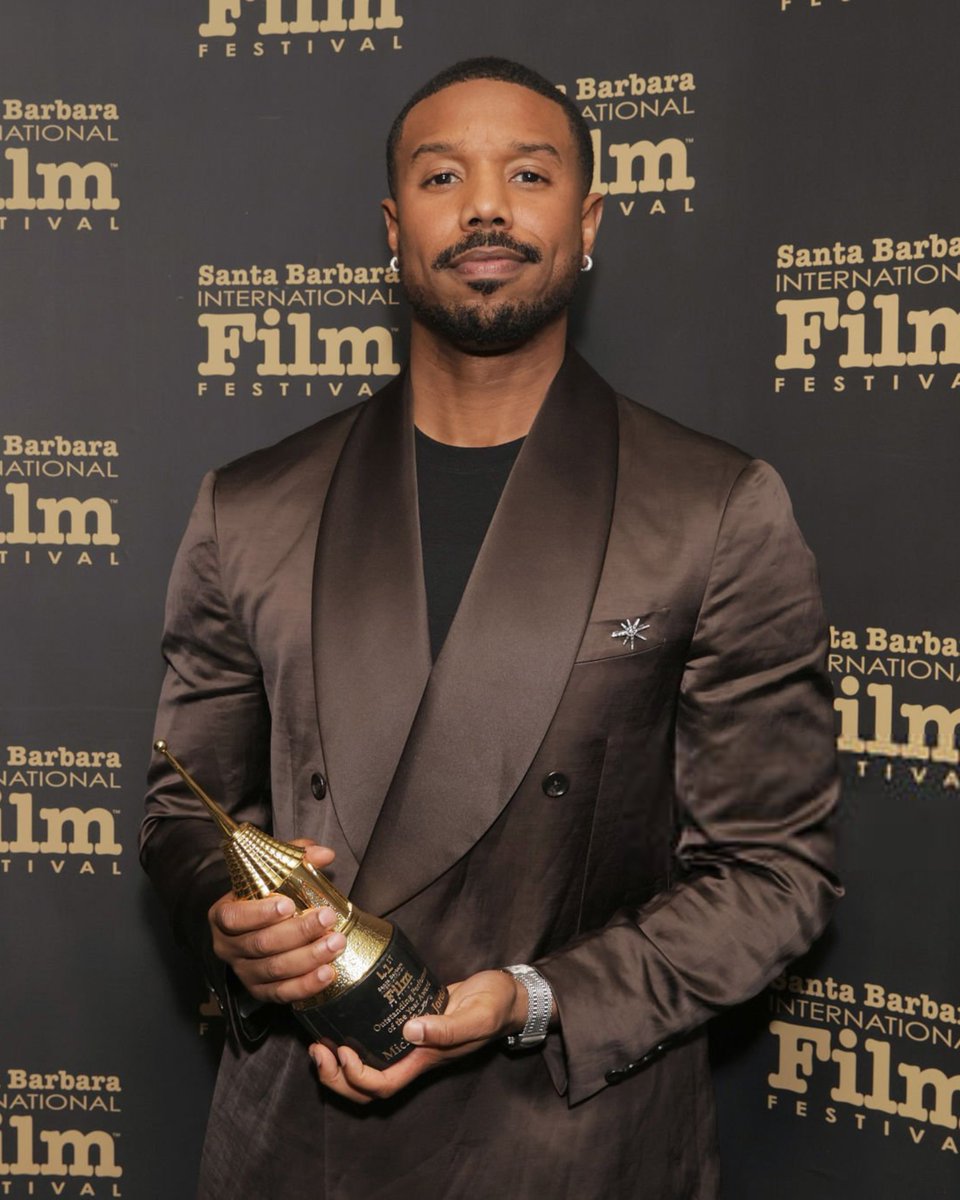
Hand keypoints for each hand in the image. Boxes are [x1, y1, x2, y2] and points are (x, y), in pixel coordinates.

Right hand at [208, 841, 345, 1004]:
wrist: (253, 924)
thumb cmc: (263, 894)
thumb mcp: (272, 871)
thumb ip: (296, 856)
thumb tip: (325, 854)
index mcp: (223, 914)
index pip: (234, 917)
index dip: (260, 913)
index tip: (288, 905)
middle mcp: (228, 946)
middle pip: (261, 944)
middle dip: (298, 932)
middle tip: (327, 918)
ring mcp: (243, 971)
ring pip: (274, 970)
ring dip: (309, 957)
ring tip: (336, 943)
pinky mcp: (260, 991)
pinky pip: (282, 993)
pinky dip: (306, 985)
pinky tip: (328, 972)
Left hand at [309, 968, 526, 1103]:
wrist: (506, 994)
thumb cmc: (494, 1005)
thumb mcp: (476, 1014)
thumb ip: (447, 1027)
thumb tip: (410, 1031)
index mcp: (425, 1060)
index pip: (382, 1086)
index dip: (357, 1077)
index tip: (345, 1050)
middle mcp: (412, 1056)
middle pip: (365, 1089)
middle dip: (335, 1077)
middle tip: (317, 1050)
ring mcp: (408, 1042)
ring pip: (365, 1070)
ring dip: (338, 1063)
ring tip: (321, 1041)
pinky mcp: (407, 1022)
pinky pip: (373, 1043)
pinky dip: (352, 1038)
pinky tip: (341, 1018)